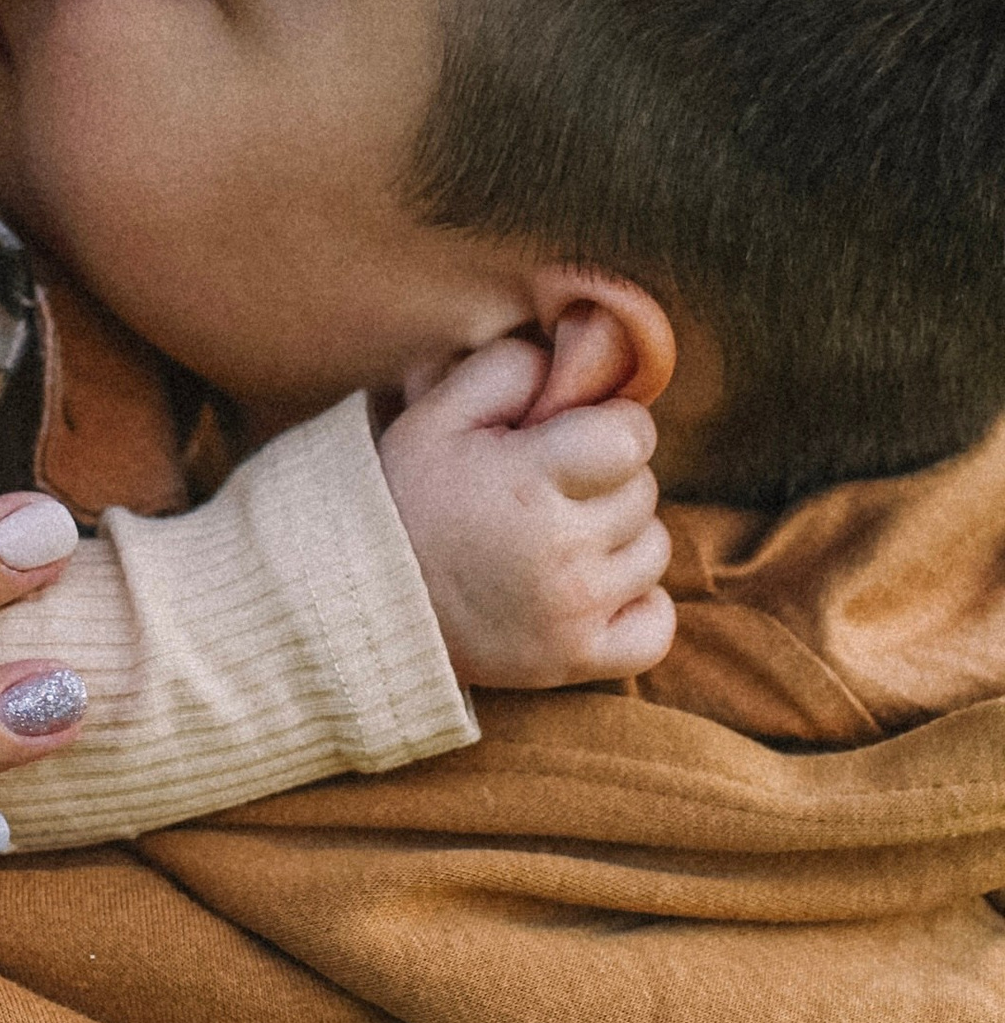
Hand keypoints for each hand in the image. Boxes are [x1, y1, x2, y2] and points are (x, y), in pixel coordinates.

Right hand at [376, 333, 674, 688]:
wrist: (364, 598)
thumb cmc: (405, 496)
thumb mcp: (435, 415)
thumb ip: (507, 370)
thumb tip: (574, 361)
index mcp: (528, 481)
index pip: (632, 435)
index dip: (607, 426)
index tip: (567, 437)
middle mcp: (562, 551)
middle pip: (644, 490)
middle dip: (605, 479)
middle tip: (548, 488)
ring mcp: (574, 612)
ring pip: (654, 550)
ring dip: (619, 538)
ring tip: (557, 537)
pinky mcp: (577, 660)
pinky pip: (657, 625)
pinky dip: (637, 604)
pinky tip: (590, 586)